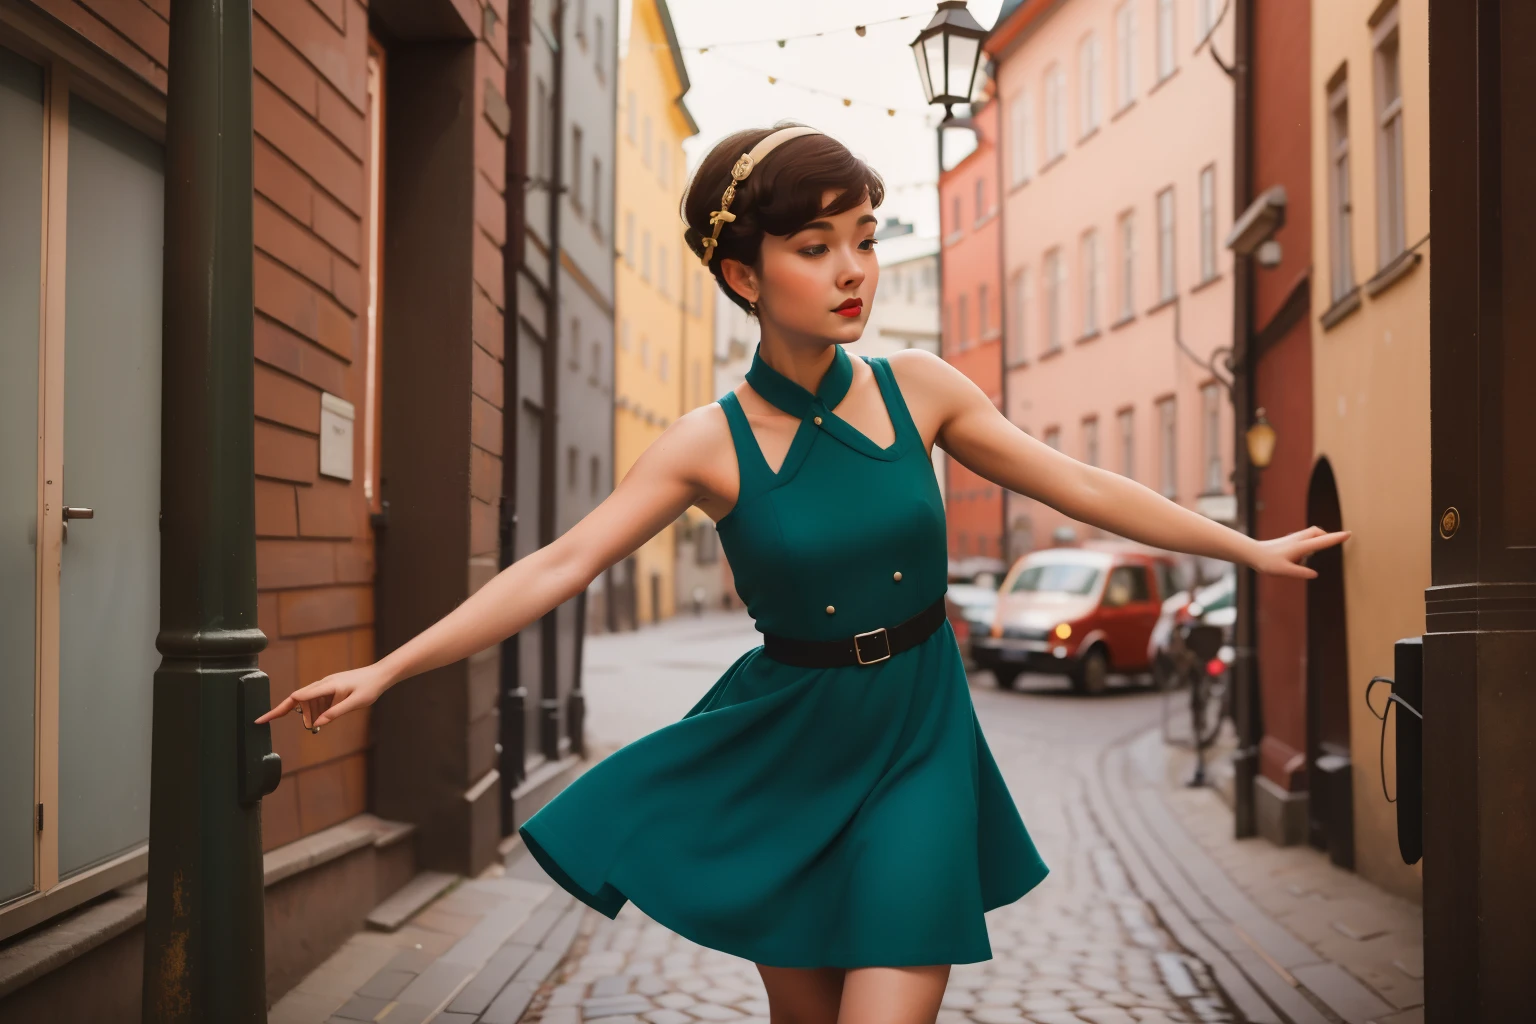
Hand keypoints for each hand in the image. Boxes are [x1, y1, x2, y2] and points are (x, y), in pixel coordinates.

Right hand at [255, 663, 391, 729]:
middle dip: (300, 716)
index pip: (295, 698)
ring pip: (309, 703)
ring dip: (312, 714)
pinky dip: (319, 711)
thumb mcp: (355, 703)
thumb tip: (316, 723)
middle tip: (312, 727)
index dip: (277, 709)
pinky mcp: (330, 688)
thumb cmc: (369, 688)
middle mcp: (322, 684)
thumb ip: (335, 713)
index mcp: (326, 686)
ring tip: (325, 720)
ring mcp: (326, 686)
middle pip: (299, 702)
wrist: (381, 675)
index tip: (262, 719)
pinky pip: (318, 701)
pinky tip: (329, 714)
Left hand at [1249, 526, 1350, 577]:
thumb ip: (1300, 572)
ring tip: (1322, 547)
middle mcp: (1298, 540)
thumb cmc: (1267, 562)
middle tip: (1337, 540)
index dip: (1335, 538)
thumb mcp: (1284, 571)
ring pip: (1311, 533)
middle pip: (1317, 532)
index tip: (1348, 533)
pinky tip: (1307, 553)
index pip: (1322, 541)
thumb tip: (1315, 574)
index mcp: (1300, 546)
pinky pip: (1305, 537)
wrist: (1253, 553)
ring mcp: (1293, 539)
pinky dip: (1312, 541)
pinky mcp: (1289, 541)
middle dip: (1328, 535)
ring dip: (1319, 537)